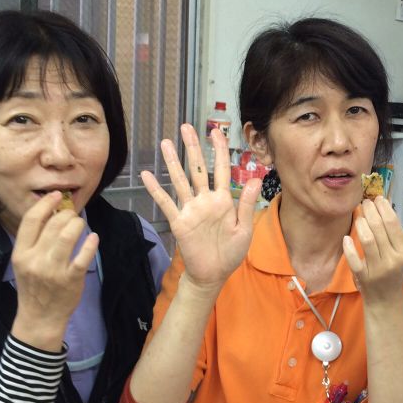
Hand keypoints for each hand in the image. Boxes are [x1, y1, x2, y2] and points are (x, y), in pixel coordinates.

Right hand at [11, 191, 97, 350]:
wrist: (40, 317)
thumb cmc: (34, 287)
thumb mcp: (24, 263)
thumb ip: (34, 241)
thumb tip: (52, 214)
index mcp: (21, 253)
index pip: (30, 220)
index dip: (45, 204)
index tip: (56, 195)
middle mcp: (35, 260)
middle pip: (52, 225)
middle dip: (66, 214)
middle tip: (72, 215)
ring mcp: (53, 270)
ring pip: (67, 236)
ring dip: (77, 224)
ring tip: (80, 224)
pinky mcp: (71, 279)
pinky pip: (83, 256)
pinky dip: (90, 243)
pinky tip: (93, 238)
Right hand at [141, 124, 260, 290]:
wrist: (213, 274)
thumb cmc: (231, 253)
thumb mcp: (244, 229)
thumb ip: (247, 204)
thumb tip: (255, 178)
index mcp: (224, 200)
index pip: (222, 169)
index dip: (219, 150)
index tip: (216, 131)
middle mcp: (206, 200)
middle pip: (198, 169)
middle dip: (193, 148)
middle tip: (186, 127)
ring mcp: (191, 210)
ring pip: (181, 181)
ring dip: (173, 162)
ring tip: (165, 143)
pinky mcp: (179, 222)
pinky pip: (167, 203)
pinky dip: (156, 190)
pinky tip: (146, 175)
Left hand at [343, 197, 402, 303]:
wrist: (386, 301)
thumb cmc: (391, 273)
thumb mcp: (398, 255)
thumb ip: (392, 235)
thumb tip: (383, 208)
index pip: (393, 223)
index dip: (384, 208)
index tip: (377, 199)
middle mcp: (392, 259)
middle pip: (379, 228)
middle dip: (370, 211)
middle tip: (365, 202)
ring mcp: (378, 269)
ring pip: (367, 239)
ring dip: (361, 223)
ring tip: (358, 216)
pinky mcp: (364, 277)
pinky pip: (354, 258)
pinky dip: (349, 247)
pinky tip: (346, 238)